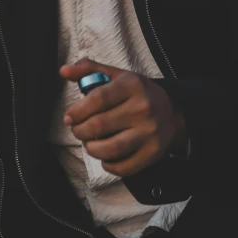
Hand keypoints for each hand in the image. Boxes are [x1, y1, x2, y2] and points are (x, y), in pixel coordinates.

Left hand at [60, 58, 186, 177]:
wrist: (173, 111)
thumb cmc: (138, 93)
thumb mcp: (117, 75)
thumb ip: (89, 70)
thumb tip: (63, 71)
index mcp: (132, 85)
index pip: (98, 99)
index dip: (78, 111)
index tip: (69, 117)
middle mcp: (143, 108)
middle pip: (99, 126)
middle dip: (80, 131)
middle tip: (77, 130)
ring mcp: (149, 133)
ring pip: (109, 149)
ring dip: (91, 148)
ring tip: (89, 142)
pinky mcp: (153, 153)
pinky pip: (123, 167)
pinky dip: (108, 164)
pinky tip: (105, 155)